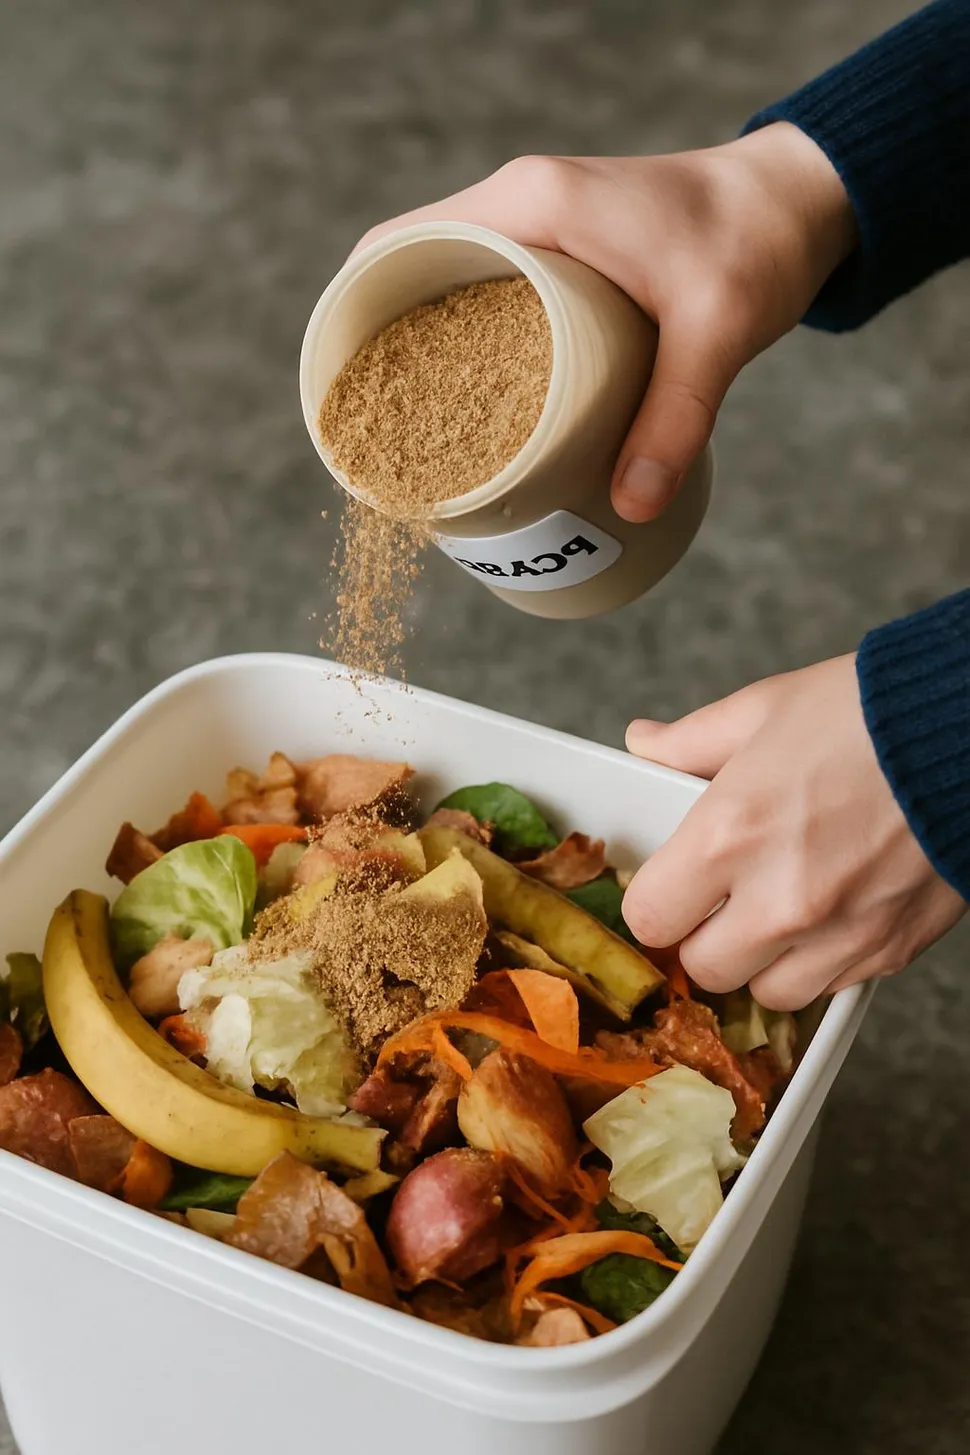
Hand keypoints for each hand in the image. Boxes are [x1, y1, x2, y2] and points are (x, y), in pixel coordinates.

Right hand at [353, 125, 855, 523]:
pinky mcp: (561, 255)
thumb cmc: (758, 244)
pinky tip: (470, 409)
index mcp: (532, 204)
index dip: (354, 313)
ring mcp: (538, 229)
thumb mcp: (719, 332)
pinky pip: (487, 296)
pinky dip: (465, 346)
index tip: (339, 391)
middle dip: (383, 349)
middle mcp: (521, 206)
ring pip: (446, 288)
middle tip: (378, 434)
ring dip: (422, 351)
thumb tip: (631, 507)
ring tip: (413, 434)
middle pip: (411, 274)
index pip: (400, 245)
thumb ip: (676, 418)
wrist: (799, 200)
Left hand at [622, 655, 965, 1010]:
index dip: (656, 901)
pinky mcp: (891, 948)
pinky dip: (821, 961)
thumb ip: (692, 740)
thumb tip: (645, 742)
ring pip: (768, 992)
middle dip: (704, 936)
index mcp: (730, 834)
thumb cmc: (867, 713)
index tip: (671, 885)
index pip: (651, 916)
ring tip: (777, 910)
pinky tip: (829, 913)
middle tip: (722, 899)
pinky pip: (832, 986)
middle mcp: (779, 898)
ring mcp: (839, 932)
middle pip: (703, 968)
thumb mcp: (764, 709)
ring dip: (762, 960)